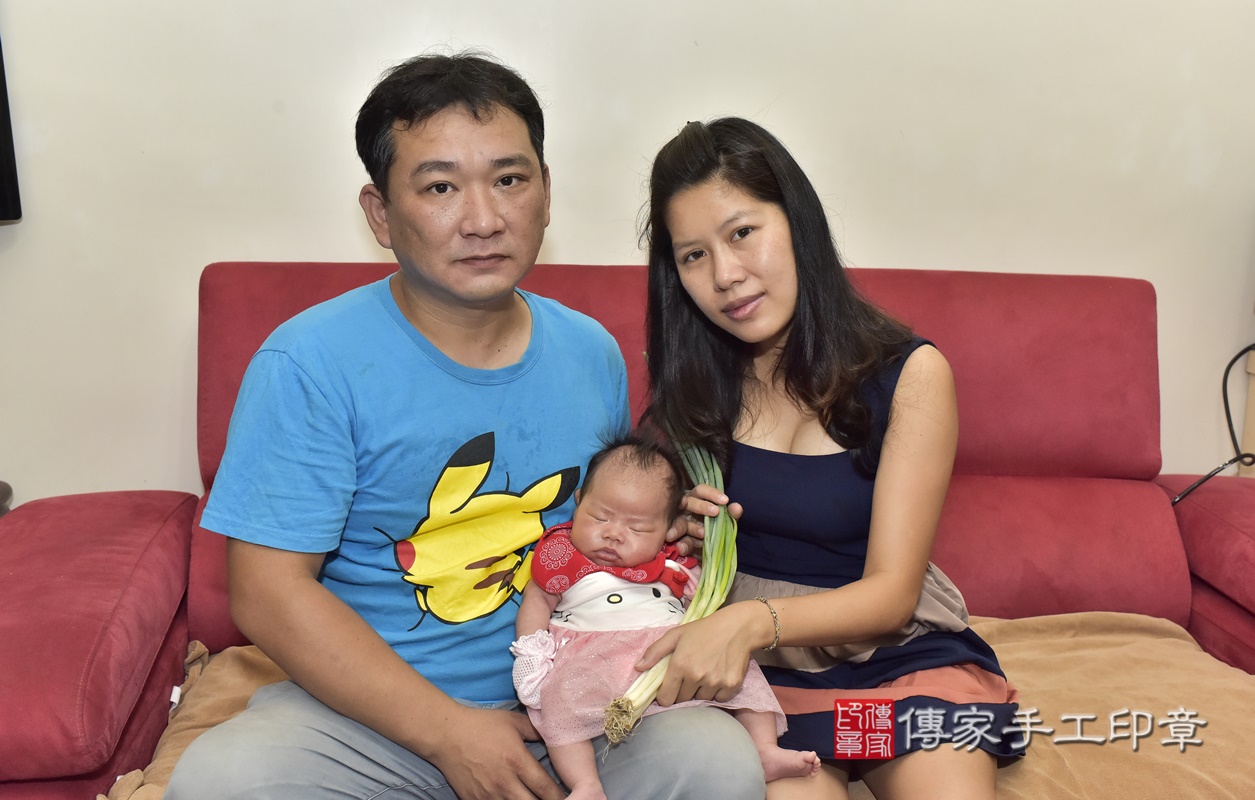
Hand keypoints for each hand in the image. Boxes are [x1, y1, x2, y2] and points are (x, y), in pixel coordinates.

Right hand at [426, 705, 565, 799]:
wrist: (446, 735)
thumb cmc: (482, 725)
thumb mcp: (513, 722)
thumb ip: (537, 730)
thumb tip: (557, 735)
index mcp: (517, 761)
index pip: (546, 788)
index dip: (561, 797)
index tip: (571, 797)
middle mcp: (505, 782)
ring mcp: (489, 795)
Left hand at [635, 603, 760, 705]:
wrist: (738, 627)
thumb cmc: (704, 630)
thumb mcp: (676, 635)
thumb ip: (655, 651)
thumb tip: (638, 668)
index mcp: (680, 665)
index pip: (666, 698)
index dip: (666, 695)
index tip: (669, 689)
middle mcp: (696, 676)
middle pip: (683, 700)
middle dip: (683, 691)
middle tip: (690, 675)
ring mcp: (715, 682)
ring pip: (701, 700)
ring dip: (700, 692)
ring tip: (705, 674)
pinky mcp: (731, 686)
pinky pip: (719, 699)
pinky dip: (717, 692)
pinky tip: (718, 677)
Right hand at [667, 484, 742, 557]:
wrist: (707, 550)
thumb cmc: (713, 528)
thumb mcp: (724, 521)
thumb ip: (731, 514)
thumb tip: (737, 507)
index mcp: (696, 500)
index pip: (701, 491)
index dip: (711, 493)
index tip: (725, 500)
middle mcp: (684, 508)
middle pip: (689, 502)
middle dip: (702, 507)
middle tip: (715, 512)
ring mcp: (678, 524)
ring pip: (681, 522)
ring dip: (691, 527)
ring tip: (702, 533)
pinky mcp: (677, 541)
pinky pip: (680, 541)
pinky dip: (685, 545)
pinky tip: (689, 547)